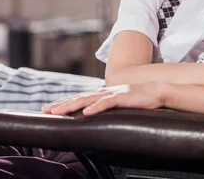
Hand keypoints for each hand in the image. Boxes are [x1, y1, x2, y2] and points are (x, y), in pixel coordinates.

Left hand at [42, 82, 166, 115]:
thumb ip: (107, 106)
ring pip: (87, 99)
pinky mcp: (122, 97)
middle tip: (46, 110)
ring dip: (72, 105)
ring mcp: (112, 93)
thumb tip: (94, 113)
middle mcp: (104, 92)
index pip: (79, 98)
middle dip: (62, 104)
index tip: (49, 109)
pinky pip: (106, 103)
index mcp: (103, 94)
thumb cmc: (139, 99)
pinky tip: (86, 112)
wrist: (157, 91)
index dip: (64, 103)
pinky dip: (95, 107)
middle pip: (79, 98)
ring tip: (58, 112)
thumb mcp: (119, 103)